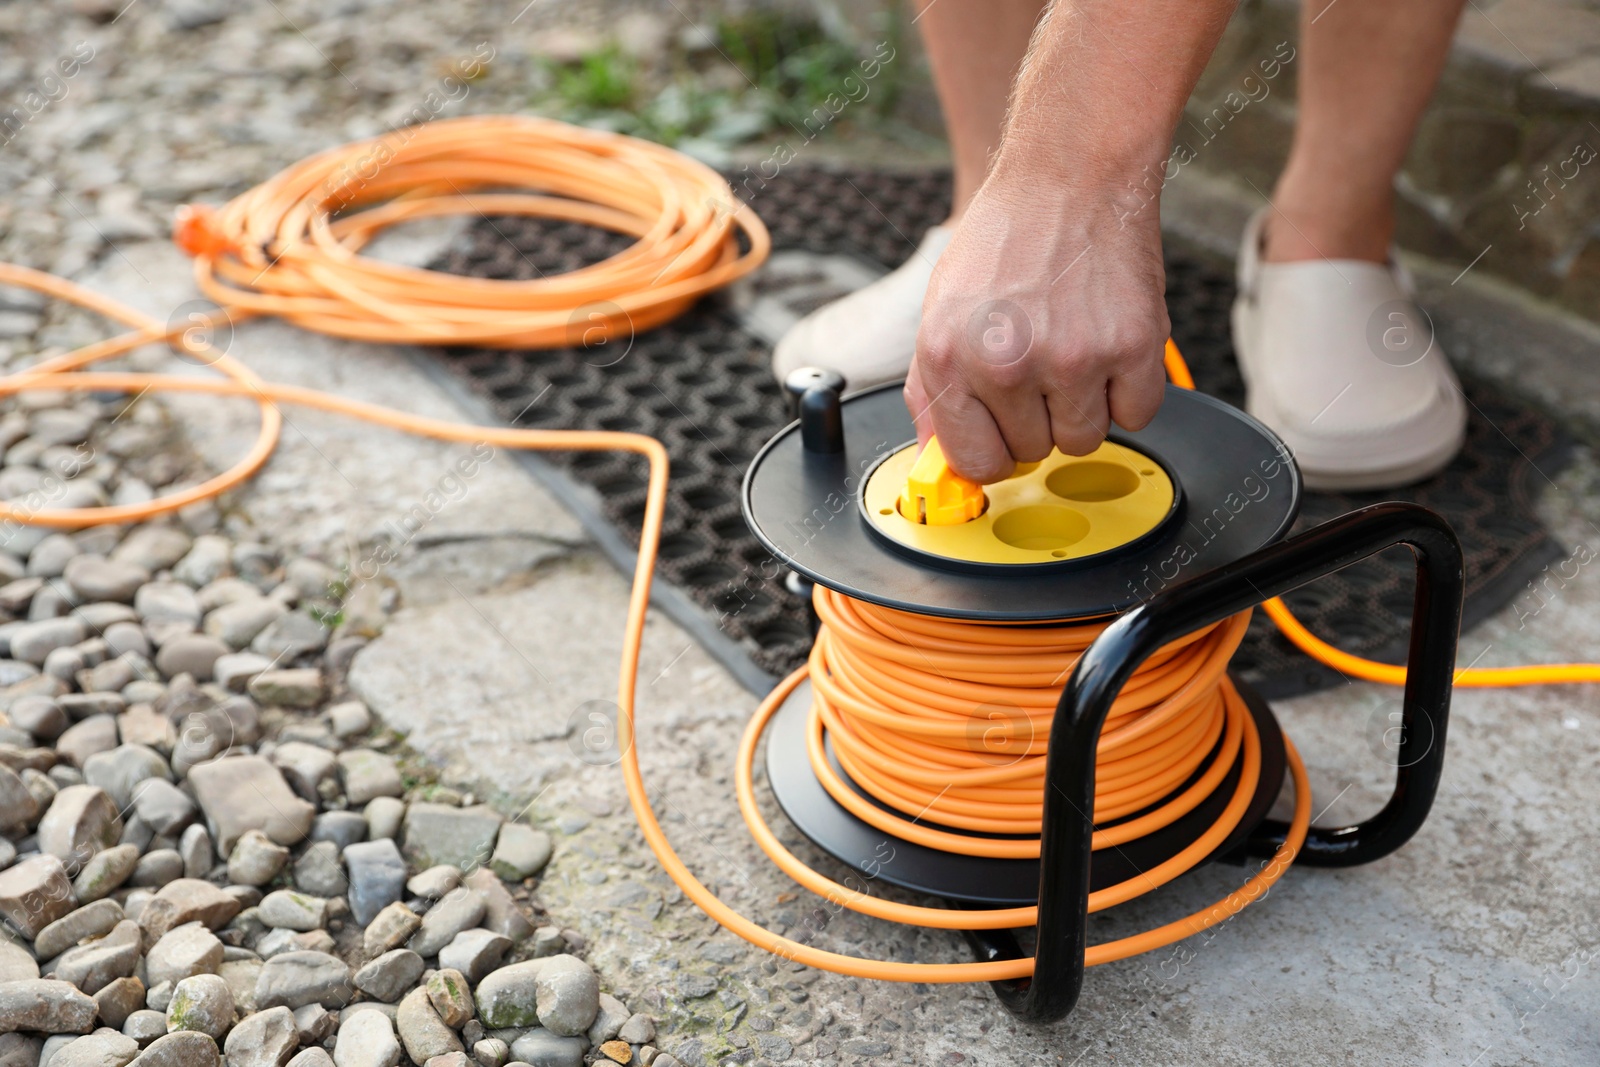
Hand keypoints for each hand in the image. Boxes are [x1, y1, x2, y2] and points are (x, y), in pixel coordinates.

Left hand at [904, 181, 1170, 483]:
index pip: (973, 461)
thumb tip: (935, 454)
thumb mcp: (940, 309)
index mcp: (948, 357)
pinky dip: (1130, 391)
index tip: (1004, 434)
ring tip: (1074, 347)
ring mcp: (1071, 359)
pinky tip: (1110, 345)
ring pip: (1084, 440)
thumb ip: (933, 388)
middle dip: (1038, 418)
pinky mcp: (1130, 347)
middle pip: (1032, 453)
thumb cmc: (1006, 236)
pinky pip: (1136, 415)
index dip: (993, 450)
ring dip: (1084, 407)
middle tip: (1042, 359)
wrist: (1070, 175)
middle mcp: (1005, 363)